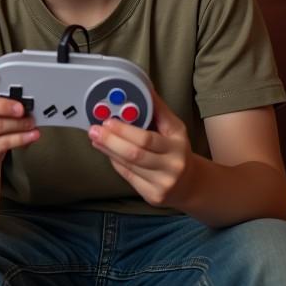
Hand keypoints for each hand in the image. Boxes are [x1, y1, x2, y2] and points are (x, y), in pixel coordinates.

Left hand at [88, 90, 195, 207]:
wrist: (190, 184)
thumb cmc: (177, 151)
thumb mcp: (174, 129)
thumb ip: (158, 110)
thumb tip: (144, 88)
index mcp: (177, 147)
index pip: (146, 139)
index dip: (124, 130)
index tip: (108, 120)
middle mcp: (172, 167)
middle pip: (134, 154)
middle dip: (110, 140)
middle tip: (95, 129)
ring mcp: (162, 185)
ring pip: (128, 166)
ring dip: (108, 150)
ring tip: (96, 138)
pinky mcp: (152, 196)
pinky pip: (128, 176)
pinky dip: (115, 162)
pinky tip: (108, 152)